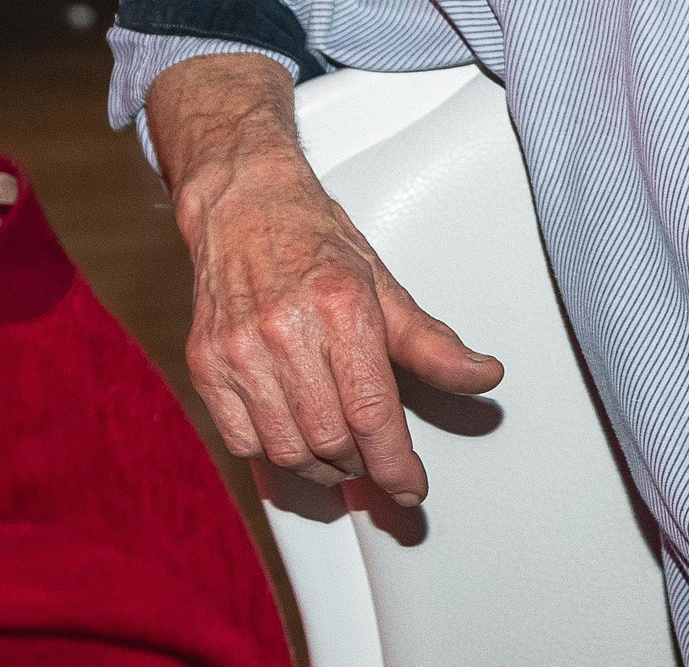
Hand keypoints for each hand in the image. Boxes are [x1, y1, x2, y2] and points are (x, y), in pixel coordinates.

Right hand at [148, 56, 503, 504]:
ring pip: (287, 450)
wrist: (243, 204)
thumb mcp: (384, 286)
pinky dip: (274, 454)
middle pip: (331, 440)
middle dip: (363, 465)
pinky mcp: (206, 365)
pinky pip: (242, 442)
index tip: (410, 485)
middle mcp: (284, 331)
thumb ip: (431, 344)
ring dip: (322, 468)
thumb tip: (482, 377)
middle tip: (377, 460)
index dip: (396, 464)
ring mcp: (238, 351)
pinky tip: (295, 437)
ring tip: (341, 453)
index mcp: (340, 308)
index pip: (372, 412)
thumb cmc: (314, 241)